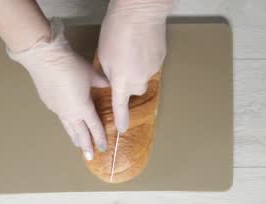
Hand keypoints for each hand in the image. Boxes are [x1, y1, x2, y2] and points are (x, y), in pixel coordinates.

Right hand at [8, 19, 108, 159]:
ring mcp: (57, 109)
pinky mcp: (48, 102)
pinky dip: (66, 124)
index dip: (99, 138)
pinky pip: (60, 117)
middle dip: (85, 145)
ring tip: (78, 145)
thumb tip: (109, 85)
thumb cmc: (70, 65)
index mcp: (82, 108)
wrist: (44, 58)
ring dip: (74, 137)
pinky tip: (67, 122)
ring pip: (68, 127)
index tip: (103, 148)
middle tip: (90, 156)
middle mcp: (70, 112)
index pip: (94, 127)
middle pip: (79, 133)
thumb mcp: (90, 74)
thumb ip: (101, 82)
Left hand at [98, 0, 173, 132]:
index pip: (120, 107)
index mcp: (121, 81)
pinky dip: (145, 59)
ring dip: (136, 68)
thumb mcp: (104, 55)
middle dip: (128, 83)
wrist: (140, 12)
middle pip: (134, 90)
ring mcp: (152, 70)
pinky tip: (140, 44)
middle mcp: (139, 80)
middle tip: (120, 66)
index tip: (122, 130)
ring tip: (130, 50)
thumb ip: (108, 73)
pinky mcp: (161, 59)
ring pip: (143, 75)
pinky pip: (151, 64)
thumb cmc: (116, 31)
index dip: (121, 120)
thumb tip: (113, 80)